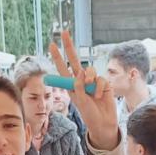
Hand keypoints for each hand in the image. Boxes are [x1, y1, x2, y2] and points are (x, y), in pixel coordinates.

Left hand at [49, 30, 118, 150]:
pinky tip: (98, 96)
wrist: (103, 122)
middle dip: (69, 46)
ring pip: (89, 69)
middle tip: (64, 32)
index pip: (63, 68)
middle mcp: (81, 81)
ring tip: (90, 90)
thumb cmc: (89, 114)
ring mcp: (92, 81)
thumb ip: (78, 87)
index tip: (52, 44)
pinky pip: (100, 79)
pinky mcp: (103, 83)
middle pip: (74, 60)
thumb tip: (79, 72)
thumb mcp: (80, 101)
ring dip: (88, 77)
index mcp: (72, 85)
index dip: (58, 57)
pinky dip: (98, 87)